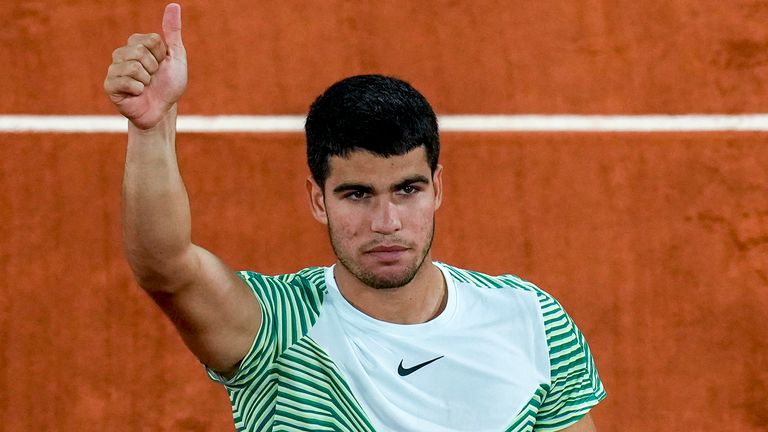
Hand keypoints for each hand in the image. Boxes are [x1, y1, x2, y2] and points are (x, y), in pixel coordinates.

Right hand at [104, 3, 186, 128]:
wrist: (162, 110)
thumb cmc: (169, 84)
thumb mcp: (176, 56)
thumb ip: (172, 32)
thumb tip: (173, 5)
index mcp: (136, 44)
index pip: (151, 40)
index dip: (162, 55)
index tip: (162, 65)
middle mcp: (122, 54)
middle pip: (140, 51)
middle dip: (154, 68)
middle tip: (153, 78)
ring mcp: (114, 69)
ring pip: (133, 66)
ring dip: (147, 80)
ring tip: (146, 86)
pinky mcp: (110, 86)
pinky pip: (124, 81)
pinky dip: (138, 89)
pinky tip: (137, 94)